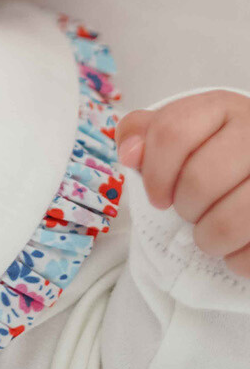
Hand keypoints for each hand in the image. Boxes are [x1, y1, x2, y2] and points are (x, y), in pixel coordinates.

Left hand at [116, 91, 249, 277]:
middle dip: (185, 208)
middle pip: (200, 180)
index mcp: (223, 107)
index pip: (172, 133)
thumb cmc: (213, 154)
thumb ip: (143, 134)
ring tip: (209, 236)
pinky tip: (236, 251)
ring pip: (231, 219)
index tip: (158, 197)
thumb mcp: (179, 133)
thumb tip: (130, 153)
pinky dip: (239, 261)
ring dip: (210, 239)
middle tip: (191, 213)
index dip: (154, 173)